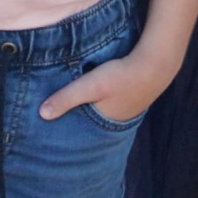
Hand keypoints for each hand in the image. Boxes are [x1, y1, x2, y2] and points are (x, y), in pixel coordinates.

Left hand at [40, 50, 170, 123]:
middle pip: (85, 124)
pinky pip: (103, 104)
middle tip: (50, 120)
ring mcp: (121, 111)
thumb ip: (67, 98)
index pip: (77, 133)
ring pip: (94, 113)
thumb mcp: (91, 86)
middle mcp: (112, 122)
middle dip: (71, 121)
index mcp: (102, 125)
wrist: (155, 64)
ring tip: (64, 108)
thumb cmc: (122, 76)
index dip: (63, 130)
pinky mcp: (125, 99)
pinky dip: (94, 102)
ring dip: (83, 110)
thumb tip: (42, 114)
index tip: (45, 130)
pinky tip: (87, 96)